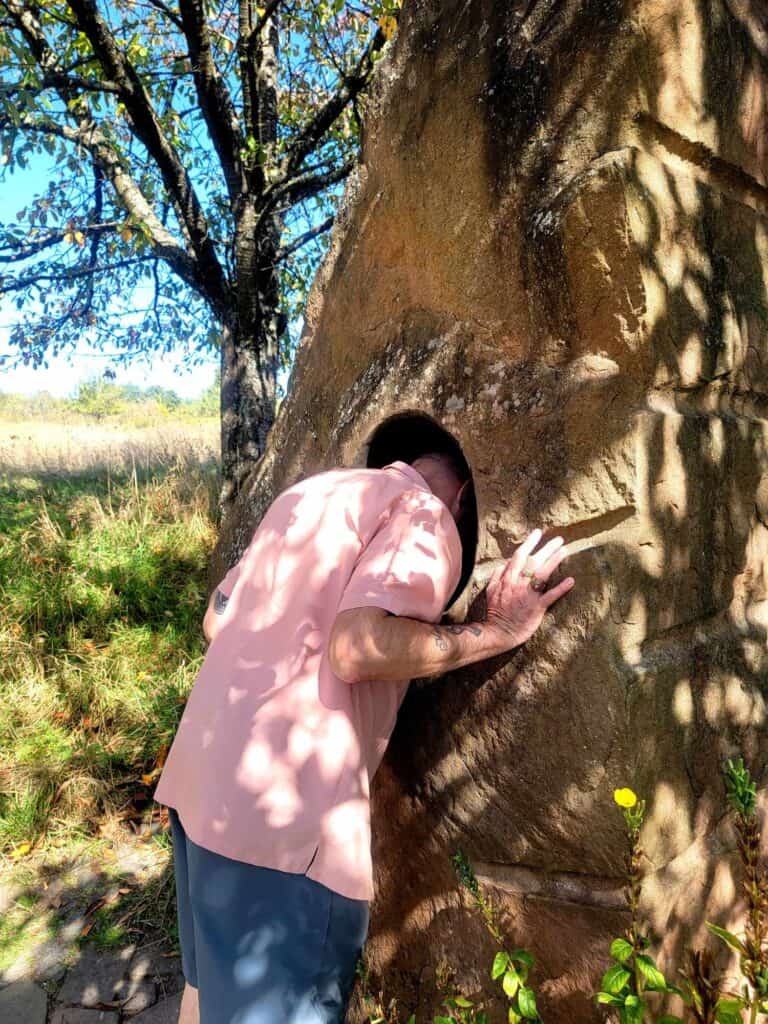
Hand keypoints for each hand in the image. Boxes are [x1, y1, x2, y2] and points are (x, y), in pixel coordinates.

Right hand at [484, 529, 574, 649]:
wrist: (498, 632)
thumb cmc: (495, 612)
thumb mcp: (490, 590)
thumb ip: (497, 575)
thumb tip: (505, 563)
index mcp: (507, 578)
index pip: (519, 556)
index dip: (529, 543)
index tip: (538, 533)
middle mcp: (518, 583)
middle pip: (533, 561)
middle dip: (546, 548)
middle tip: (559, 539)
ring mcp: (528, 595)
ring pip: (542, 574)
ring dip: (554, 561)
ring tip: (565, 550)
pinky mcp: (537, 607)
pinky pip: (550, 596)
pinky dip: (561, 588)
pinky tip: (570, 580)